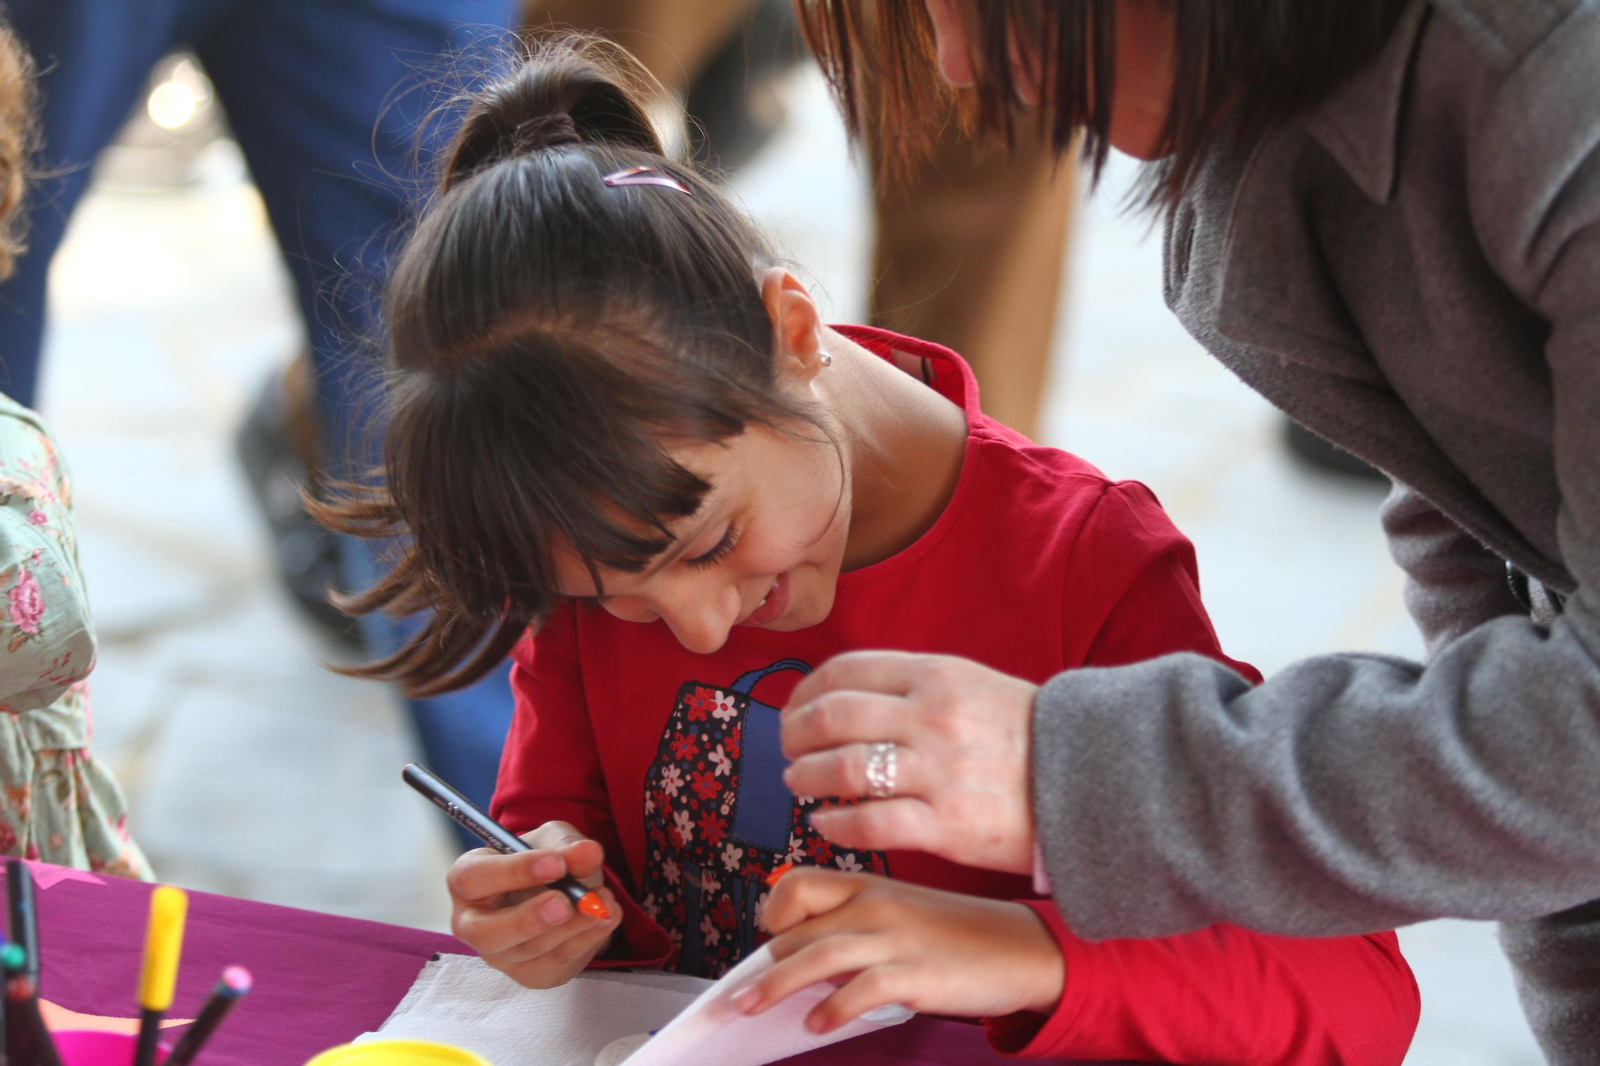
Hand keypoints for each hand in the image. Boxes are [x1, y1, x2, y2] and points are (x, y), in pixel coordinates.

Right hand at [446, 820, 621, 988]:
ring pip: (530, 950)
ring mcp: (500, 955)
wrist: (565, 891)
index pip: (473, 878)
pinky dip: (587, 940)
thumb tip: (588, 853)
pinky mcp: (530, 974)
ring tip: (603, 902)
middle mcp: (474, 923)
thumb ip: (567, 844)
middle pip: (486, 933)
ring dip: (571, 926)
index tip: (556, 864)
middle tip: (565, 903)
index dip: (512, 872)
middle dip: (528, 919)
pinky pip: (557, 963)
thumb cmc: (545, 861)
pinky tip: (607, 918)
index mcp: (469, 880)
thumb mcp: (554, 840)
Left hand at [731, 870, 1063, 1030]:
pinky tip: (816, 1024)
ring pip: (817, 955)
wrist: (1024, 948)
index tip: (763, 945)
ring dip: (775, 984)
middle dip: (760, 964)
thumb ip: (857, 928)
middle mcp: (876, 904)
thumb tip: (808, 965)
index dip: (771, 914)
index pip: (797, 885)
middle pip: (798, 928)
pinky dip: (832, 1008)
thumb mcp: (903, 914)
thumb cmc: (961, 935)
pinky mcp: (917, 973)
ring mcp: (896, 938)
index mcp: (869, 885)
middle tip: (733, 995)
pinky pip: (861, 990)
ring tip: (748, 1007)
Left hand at [781, 651, 1037, 873]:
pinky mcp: (945, 825)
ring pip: (840, 768)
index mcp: (937, 675)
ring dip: (803, 776)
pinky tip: (824, 823)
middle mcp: (933, 717)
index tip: (796, 709)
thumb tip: (846, 693)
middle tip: (788, 748)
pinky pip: (867, 822)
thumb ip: (913, 685)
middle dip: (794, 733)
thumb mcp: (973, 685)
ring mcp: (938, 772)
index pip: (845, 671)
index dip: (806, 691)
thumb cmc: (1026, 736)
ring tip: (798, 783)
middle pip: (831, 716)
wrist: (1094, 782)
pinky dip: (832, 823)